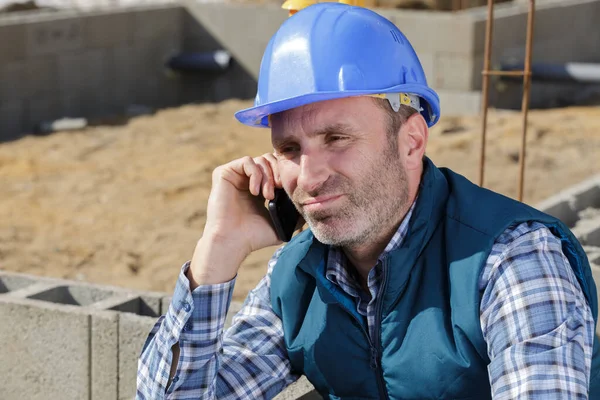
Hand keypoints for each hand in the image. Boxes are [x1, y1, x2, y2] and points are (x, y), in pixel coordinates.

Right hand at [188, 154, 282, 287]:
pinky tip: (256, 192)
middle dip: (279, 172)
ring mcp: (235, 176)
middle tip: (280, 189)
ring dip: (268, 176)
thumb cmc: (254, 237)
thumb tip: (313, 206)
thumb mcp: (281, 224)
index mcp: (259, 188)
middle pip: (270, 159)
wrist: (232, 242)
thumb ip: (294, 214)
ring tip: (268, 196)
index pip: (276, 168)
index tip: (288, 189)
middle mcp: (247, 179)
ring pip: (260, 159)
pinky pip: (247, 161)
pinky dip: (256, 174)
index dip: (285, 174)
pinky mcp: (224, 173)